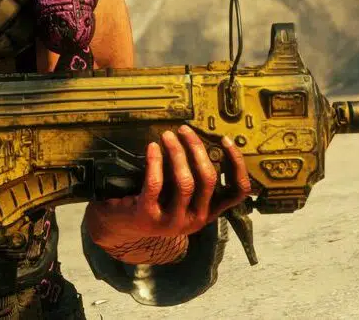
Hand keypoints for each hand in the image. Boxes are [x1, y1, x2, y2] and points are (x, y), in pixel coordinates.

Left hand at [84, 126, 250, 262]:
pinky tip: (152, 148)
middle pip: (208, 178)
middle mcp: (196, 220)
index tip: (226, 140)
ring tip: (167, 136)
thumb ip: (194, 177)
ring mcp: (173, 222)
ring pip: (185, 182)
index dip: (237, 164)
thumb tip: (201, 141)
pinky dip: (155, 162)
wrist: (121, 228)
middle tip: (184, 130)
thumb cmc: (156, 203)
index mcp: (209, 212)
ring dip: (177, 152)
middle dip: (197, 148)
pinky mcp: (149, 218)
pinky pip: (155, 184)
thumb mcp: (182, 196)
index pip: (237, 191)